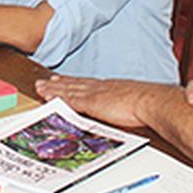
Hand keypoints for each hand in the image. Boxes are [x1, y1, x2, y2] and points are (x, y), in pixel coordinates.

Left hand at [34, 74, 148, 128]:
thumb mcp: (133, 103)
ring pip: (68, 91)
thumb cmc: (147, 104)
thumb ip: (123, 106)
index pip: (87, 84)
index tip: (62, 80)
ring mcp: (94, 94)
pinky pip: (70, 100)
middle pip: (74, 84)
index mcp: (110, 87)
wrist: (151, 101)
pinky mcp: (91, 102)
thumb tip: (124, 112)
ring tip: (40, 88)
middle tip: (44, 82)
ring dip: (53, 90)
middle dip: (58, 84)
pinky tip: (48, 97)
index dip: (73, 82)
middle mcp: (100, 87)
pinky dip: (58, 98)